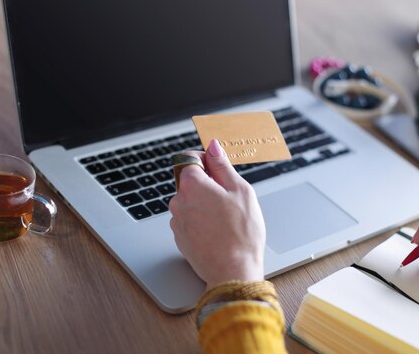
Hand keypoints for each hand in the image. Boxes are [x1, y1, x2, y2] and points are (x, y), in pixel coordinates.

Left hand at [169, 139, 265, 288]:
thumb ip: (222, 166)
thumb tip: (213, 146)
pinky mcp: (180, 239)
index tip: (219, 170)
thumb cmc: (241, 233)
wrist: (233, 271)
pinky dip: (202, 222)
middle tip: (230, 200)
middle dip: (208, 186)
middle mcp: (178, 201)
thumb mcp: (240, 190)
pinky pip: (190, 221)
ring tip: (226, 220)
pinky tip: (219, 233)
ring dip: (205, 205)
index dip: (206, 161)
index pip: (189, 158)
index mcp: (192, 185)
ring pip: (191, 202)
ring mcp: (177, 222)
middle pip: (190, 182)